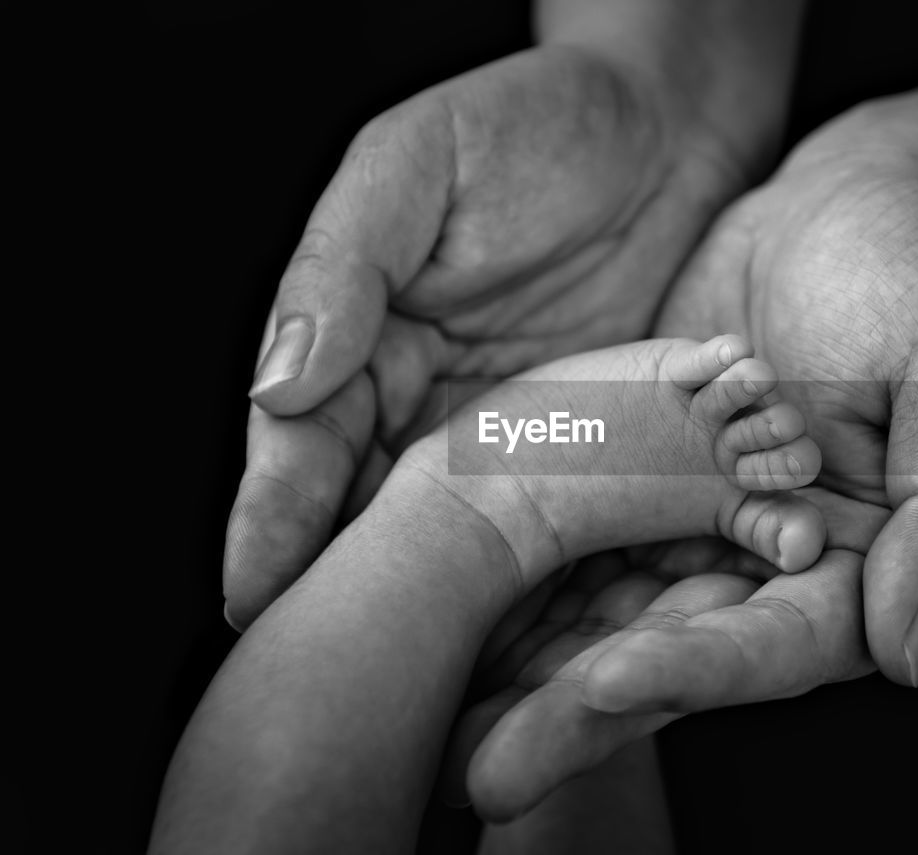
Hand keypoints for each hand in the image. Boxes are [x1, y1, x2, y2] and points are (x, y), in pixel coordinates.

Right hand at [224, 45, 751, 627]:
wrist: (658, 126)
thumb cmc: (525, 123)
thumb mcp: (412, 167)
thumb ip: (340, 266)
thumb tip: (276, 382)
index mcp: (360, 340)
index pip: (304, 444)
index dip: (275, 517)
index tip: (252, 593)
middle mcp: (423, 402)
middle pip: (368, 510)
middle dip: (343, 590)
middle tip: (315, 673)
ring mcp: (508, 431)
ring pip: (458, 533)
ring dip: (438, 604)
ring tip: (416, 683)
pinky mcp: (590, 443)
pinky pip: (559, 516)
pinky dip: (544, 574)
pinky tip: (536, 636)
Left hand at [451, 106, 917, 818]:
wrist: (844, 206)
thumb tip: (904, 656)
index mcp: (849, 574)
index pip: (767, 645)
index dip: (688, 673)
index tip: (605, 686)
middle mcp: (757, 572)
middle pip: (664, 661)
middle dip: (571, 716)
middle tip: (478, 771)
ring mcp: (684, 528)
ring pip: (598, 619)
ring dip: (515, 676)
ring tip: (425, 731)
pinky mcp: (626, 479)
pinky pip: (560, 535)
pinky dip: (498, 581)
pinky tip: (421, 615)